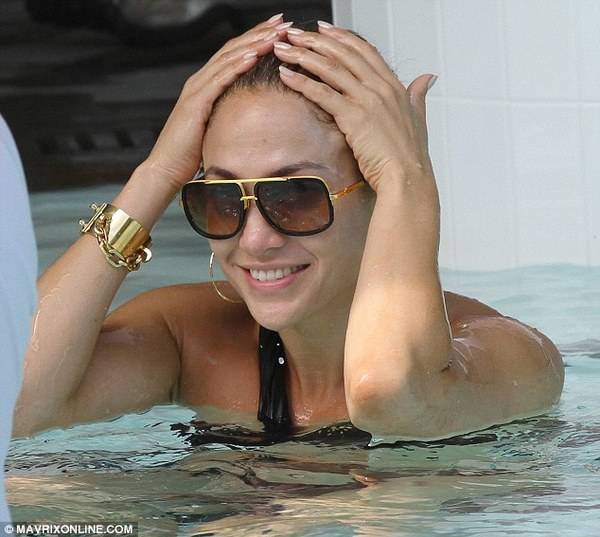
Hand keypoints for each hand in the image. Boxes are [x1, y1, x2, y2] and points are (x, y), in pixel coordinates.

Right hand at [143, 14, 290, 191]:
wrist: (167, 167)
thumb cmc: (191, 152)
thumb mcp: (216, 126)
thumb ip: (229, 112)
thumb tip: (253, 112)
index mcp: (206, 85)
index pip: (235, 54)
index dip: (256, 38)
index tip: (279, 29)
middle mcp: (200, 81)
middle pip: (233, 49)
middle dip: (259, 33)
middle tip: (283, 21)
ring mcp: (196, 89)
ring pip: (228, 59)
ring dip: (253, 44)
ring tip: (275, 34)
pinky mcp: (196, 103)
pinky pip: (219, 80)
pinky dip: (237, 66)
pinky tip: (254, 56)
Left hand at [272, 23, 436, 193]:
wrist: (407, 177)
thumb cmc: (410, 155)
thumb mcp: (419, 118)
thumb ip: (419, 95)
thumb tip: (428, 78)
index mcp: (394, 86)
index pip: (364, 51)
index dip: (342, 37)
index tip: (323, 29)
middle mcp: (380, 88)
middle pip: (344, 54)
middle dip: (316, 41)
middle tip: (294, 33)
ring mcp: (367, 101)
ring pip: (331, 69)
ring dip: (303, 56)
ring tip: (283, 48)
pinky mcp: (353, 117)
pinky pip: (323, 94)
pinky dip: (302, 82)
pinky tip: (286, 75)